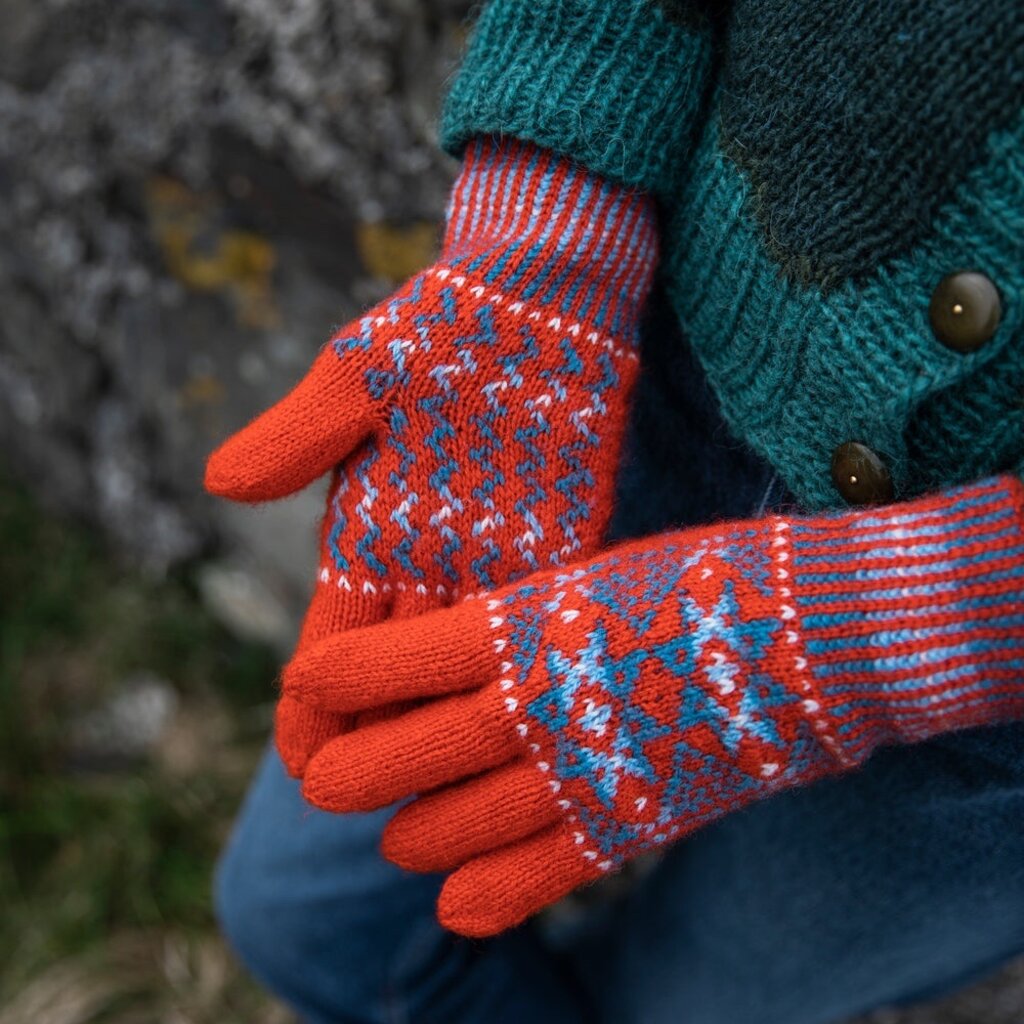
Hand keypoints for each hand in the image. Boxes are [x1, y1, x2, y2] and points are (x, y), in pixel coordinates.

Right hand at [205, 137, 656, 772]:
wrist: (541, 297)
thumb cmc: (442, 326)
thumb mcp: (358, 375)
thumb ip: (299, 434)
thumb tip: (217, 486)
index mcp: (370, 526)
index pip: (331, 636)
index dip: (310, 701)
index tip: (301, 760)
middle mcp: (429, 555)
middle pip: (393, 666)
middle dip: (376, 734)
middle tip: (366, 801)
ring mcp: (494, 553)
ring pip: (459, 659)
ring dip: (444, 717)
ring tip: (442, 785)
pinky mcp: (559, 540)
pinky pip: (532, 618)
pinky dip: (517, 667)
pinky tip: (523, 715)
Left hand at [289, 476, 1023, 934]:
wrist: (814, 632)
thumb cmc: (701, 575)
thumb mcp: (591, 571)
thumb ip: (520, 620)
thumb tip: (458, 645)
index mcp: (517, 624)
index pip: (386, 662)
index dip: (331, 681)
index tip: (302, 688)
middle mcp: (531, 702)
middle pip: (402, 755)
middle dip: (348, 772)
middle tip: (320, 781)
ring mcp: (578, 771)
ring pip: (455, 826)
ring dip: (413, 837)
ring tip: (398, 839)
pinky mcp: (627, 822)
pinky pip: (536, 874)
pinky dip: (487, 894)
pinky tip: (455, 905)